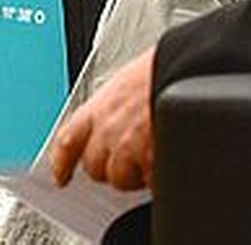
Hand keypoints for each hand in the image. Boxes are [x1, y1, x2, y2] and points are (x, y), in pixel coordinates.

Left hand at [48, 46, 156, 192]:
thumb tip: (112, 125)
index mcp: (99, 107)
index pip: (68, 142)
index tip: (60, 176)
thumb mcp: (126, 83)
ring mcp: (128, 147)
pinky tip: (165, 161)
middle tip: (128, 158)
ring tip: (152, 156)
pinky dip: (158, 178)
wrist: (190, 68)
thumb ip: (113, 109)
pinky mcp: (152, 161)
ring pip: (122, 180)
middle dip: (110, 167)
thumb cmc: (164, 69)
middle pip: (94, 168)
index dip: (61, 163)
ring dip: (135, 174)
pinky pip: (150, 183)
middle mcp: (108, 129)